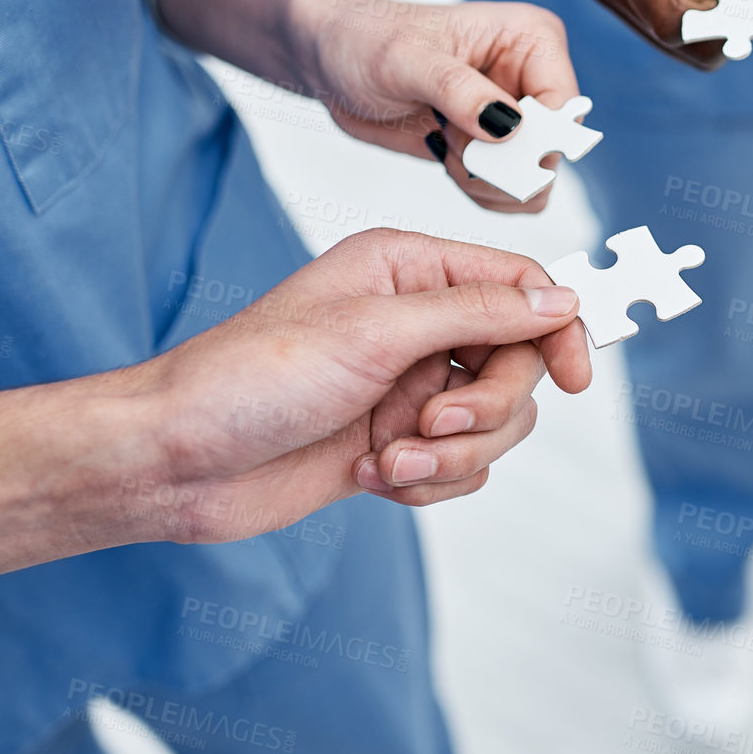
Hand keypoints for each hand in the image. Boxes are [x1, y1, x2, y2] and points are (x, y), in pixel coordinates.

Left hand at [139, 228, 591, 539]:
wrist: (176, 464)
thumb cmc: (250, 378)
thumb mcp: (374, 333)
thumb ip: (477, 314)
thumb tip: (562, 303)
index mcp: (410, 270)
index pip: (521, 287)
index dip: (557, 330)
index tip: (576, 378)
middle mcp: (417, 323)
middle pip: (519, 364)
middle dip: (485, 410)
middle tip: (433, 429)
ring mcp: (409, 387)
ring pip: (496, 425)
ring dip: (451, 458)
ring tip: (387, 462)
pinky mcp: (398, 443)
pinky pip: (462, 469)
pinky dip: (428, 483)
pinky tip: (370, 476)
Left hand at [293, 0, 580, 211]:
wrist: (330, 57)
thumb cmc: (364, 36)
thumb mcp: (405, 59)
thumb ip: (459, 91)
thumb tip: (508, 127)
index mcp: (532, 39)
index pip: (564, 108)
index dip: (531, 142)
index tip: (483, 148)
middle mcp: (533, 78)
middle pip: (552, 152)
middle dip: (503, 166)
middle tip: (453, 148)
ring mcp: (516, 116)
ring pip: (534, 181)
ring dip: (487, 181)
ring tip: (444, 146)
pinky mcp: (495, 146)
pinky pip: (509, 193)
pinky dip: (477, 189)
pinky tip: (443, 154)